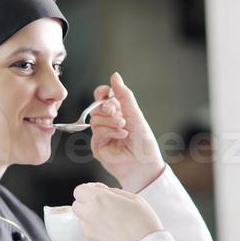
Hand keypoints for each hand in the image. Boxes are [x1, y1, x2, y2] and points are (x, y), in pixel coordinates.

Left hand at [73, 182, 162, 240]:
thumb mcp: (134, 199)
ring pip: (82, 220)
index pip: (79, 190)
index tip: (97, 194)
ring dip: (91, 219)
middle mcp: (90, 214)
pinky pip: (89, 233)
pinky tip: (112, 233)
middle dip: (87, 204)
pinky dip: (96, 231)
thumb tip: (100, 189)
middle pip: (76, 205)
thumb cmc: (144, 225)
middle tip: (103, 208)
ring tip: (111, 222)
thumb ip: (113, 191)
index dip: (88, 191)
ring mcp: (89, 231)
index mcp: (98, 199)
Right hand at [89, 71, 165, 192]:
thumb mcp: (135, 113)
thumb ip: (124, 94)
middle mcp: (108, 122)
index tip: (106, 93)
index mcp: (117, 112)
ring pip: (95, 119)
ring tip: (124, 128)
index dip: (102, 93)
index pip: (102, 97)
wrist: (144, 164)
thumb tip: (115, 76)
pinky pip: (97, 133)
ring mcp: (102, 135)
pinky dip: (110, 132)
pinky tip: (122, 136)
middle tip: (116, 113)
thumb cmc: (143, 142)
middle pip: (96, 107)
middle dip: (106, 108)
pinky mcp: (98, 146)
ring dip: (110, 122)